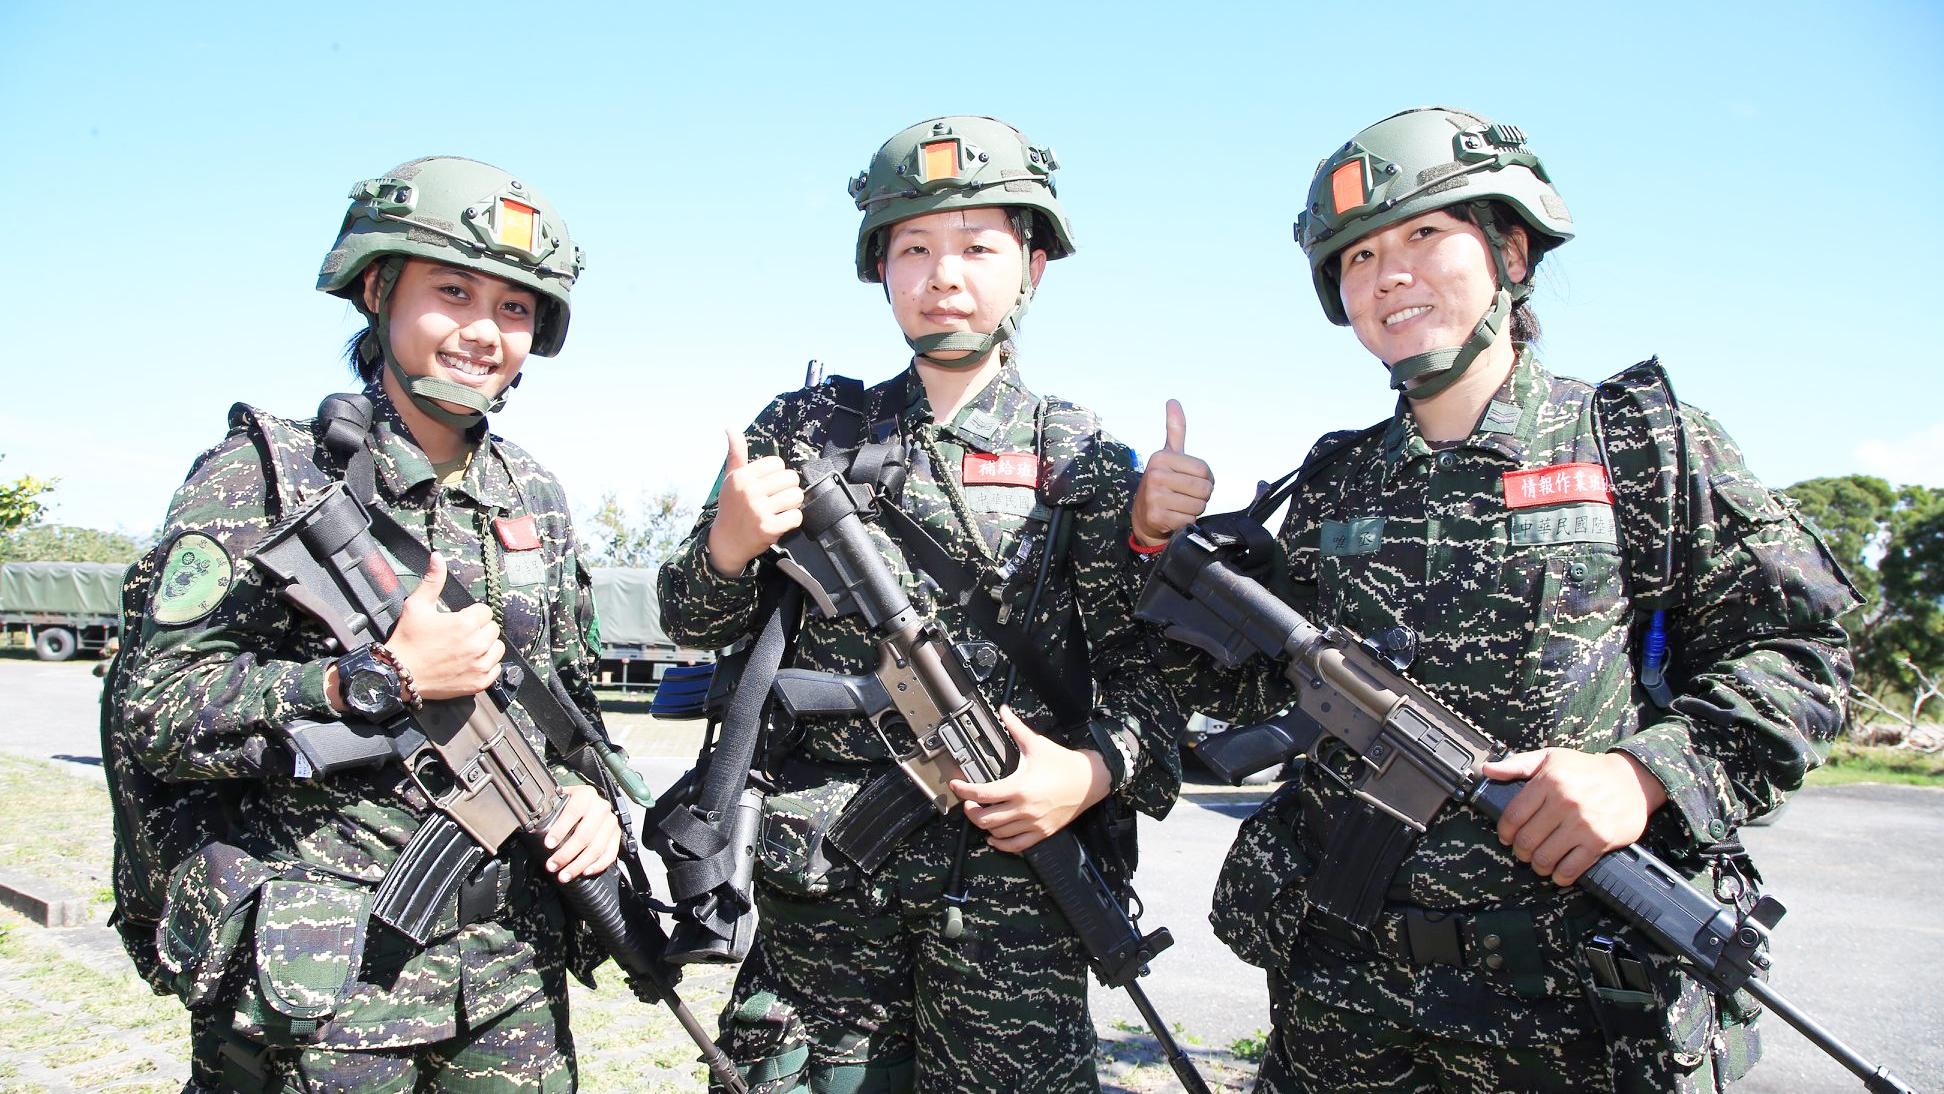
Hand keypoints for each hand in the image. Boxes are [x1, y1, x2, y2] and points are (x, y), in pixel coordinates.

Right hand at [384, 552, 504, 699]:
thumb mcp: (417, 605)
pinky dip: (486, 666)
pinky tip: (469, 663)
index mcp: (465, 623)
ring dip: (485, 647)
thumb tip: (437, 557)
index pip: (485, 611)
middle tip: (460, 635)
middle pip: (492, 629)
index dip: (472, 614)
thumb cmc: (408, 640)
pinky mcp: (479, 682)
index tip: (458, 620)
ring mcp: (479, 665)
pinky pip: (495, 670)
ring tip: (466, 648)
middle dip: (479, 629)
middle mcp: (476, 644)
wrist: (399, 675)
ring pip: (497, 648)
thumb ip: (433, 580)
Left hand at [541, 784, 622, 881]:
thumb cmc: (570, 805)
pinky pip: (610, 854)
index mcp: (586, 795)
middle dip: (566, 854)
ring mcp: (611, 822)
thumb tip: (530, 823)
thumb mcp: (560, 801)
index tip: (548, 844)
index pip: (573, 812)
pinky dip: (598, 865)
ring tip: (564, 875)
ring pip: (596, 848)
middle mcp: (601, 807)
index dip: (560, 829)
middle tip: (552, 866)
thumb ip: (550, 809)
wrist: (591, 803)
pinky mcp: (617, 835)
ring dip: (579, 865)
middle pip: (585, 835)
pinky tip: (585, 872)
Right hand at [705, 428, 803, 576]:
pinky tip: (781, 521)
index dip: (777, 474)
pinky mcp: (769, 528)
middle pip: (791, 478)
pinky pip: (797, 517)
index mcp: (742, 477)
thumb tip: (730, 427)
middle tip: (777, 498)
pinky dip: (793, 520)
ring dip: (792, 504)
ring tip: (780, 509)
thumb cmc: (731, 507)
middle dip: (788, 488)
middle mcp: (749, 491)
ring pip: (797, 496)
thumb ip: (736, 453)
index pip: (778, 463)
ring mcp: (759, 510)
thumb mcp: (731, 479)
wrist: (726, 542)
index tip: (768, 485)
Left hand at [949, 707, 1110, 852]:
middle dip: (971, 811)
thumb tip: (1003, 710)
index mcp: (1019, 787)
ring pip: (997, 833)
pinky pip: (1016, 846)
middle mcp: (1023, 808)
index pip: (982, 794)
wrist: (1089, 780)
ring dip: (984, 825)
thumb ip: (1015, 728)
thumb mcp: (1036, 744)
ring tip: (981, 814)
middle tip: (968, 802)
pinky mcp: (1042, 832)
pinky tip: (994, 838)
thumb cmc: (1063, 763)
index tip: (955, 785)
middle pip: (985, 818)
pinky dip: (1001, 844)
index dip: (963, 790)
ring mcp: (1032, 823)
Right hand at [1131, 399, 1213, 546]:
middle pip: (1204, 488)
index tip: (1189, 482)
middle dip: (1200, 496)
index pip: (1204, 470)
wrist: (1143, 517)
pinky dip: (1185, 522)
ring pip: (1199, 505)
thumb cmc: (1162, 484)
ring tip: (1178, 506)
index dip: (1205, 480)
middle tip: (1183, 496)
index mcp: (1160, 457)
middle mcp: (1155, 474)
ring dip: (1193, 509)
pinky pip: (1189, 520)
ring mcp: (1154, 496)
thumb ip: (1175, 430)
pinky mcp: (1157, 516)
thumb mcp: (1168, 455)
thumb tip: (1173, 401)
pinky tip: (1173, 518)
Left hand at [1480, 748, 1669, 886]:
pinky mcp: (1599, 841)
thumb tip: (1487, 770)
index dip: (1505, 831)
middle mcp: (1564, 802)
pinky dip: (1560, 876)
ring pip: (1545, 857)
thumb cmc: (1587, 769)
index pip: (1513, 815)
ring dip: (1537, 865)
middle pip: (1527, 840)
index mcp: (1548, 781)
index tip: (1506, 837)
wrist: (1633, 780)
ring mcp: (1582, 824)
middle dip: (1520, 851)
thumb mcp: (1551, 758)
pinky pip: (1571, 868)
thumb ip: (1517, 764)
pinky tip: (1558, 872)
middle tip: (1523, 851)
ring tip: (1539, 862)